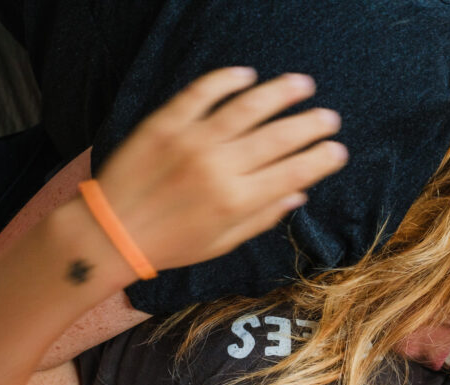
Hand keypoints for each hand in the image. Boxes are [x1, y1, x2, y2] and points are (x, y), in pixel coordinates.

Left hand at [93, 67, 347, 271]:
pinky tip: (247, 75)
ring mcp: (192, 141)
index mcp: (237, 200)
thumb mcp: (221, 243)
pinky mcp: (166, 123)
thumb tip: (297, 195)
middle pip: (279, 137)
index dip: (322, 159)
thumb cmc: (169, 244)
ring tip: (301, 85)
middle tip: (328, 117)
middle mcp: (220, 167)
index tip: (337, 150)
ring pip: (247, 106)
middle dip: (311, 124)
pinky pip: (202, 92)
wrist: (111, 232)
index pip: (294, 172)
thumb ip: (261, 217)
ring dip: (280, 93)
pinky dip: (227, 80)